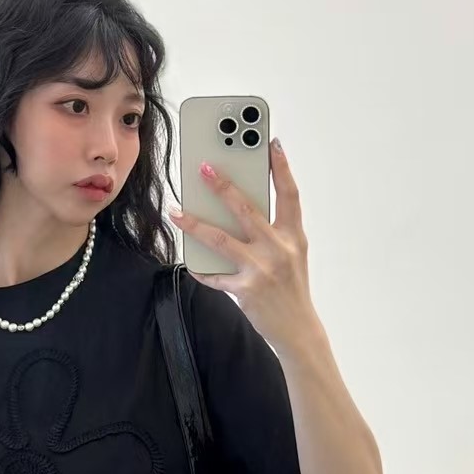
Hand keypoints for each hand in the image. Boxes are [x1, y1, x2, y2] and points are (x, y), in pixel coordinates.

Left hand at [170, 137, 316, 352]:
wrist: (298, 329)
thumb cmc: (291, 289)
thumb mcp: (292, 255)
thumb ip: (273, 232)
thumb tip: (240, 209)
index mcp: (293, 236)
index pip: (289, 194)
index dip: (282, 168)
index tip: (271, 143)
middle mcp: (279, 248)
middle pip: (247, 209)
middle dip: (223, 186)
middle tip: (204, 167)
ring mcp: (262, 269)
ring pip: (221, 239)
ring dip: (194, 224)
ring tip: (176, 211)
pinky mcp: (246, 289)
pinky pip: (215, 276)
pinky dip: (200, 269)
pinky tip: (188, 261)